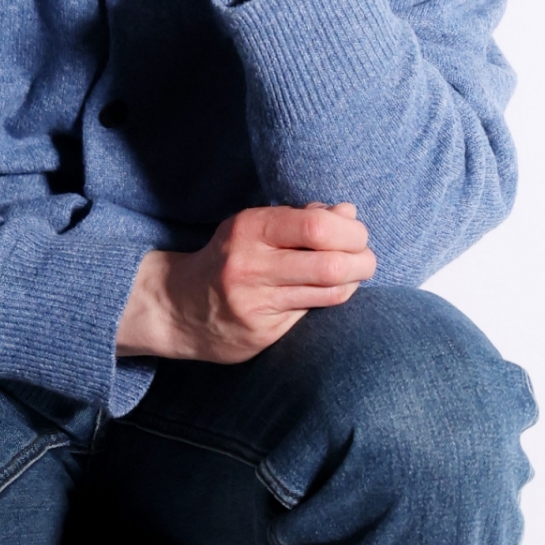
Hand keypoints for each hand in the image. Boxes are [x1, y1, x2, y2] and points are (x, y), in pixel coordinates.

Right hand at [115, 202, 375, 363]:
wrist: (177, 305)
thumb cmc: (228, 257)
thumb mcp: (255, 227)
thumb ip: (301, 218)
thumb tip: (348, 212)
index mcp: (249, 227)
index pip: (317, 225)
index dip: (350, 230)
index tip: (357, 233)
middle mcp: (250, 264)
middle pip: (331, 263)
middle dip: (363, 259)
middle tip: (366, 258)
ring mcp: (254, 302)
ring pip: (328, 292)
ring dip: (354, 281)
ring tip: (356, 273)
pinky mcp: (261, 332)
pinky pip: (313, 312)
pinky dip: (331, 298)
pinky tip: (329, 291)